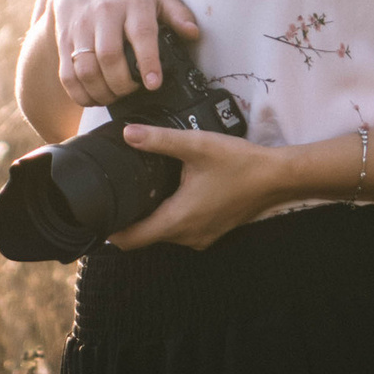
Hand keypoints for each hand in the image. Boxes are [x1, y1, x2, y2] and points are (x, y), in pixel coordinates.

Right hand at [48, 0, 199, 106]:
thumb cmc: (125, 1)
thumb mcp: (154, 0)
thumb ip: (177, 15)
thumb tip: (193, 33)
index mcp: (132, 4)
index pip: (141, 33)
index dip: (148, 61)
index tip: (153, 84)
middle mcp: (104, 14)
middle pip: (109, 56)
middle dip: (122, 84)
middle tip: (131, 92)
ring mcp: (80, 28)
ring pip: (86, 69)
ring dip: (101, 92)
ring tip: (112, 97)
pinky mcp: (63, 42)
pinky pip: (67, 75)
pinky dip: (80, 94)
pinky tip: (93, 98)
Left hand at [109, 125, 291, 251]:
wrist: (277, 177)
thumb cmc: (239, 163)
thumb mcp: (196, 146)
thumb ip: (159, 140)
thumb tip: (128, 133)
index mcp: (178, 220)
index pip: (130, 240)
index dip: (109, 231)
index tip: (96, 216)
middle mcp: (187, 236)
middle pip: (144, 238)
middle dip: (127, 221)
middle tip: (114, 196)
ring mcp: (201, 237)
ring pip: (163, 235)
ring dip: (150, 219)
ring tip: (140, 192)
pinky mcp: (211, 232)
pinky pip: (180, 231)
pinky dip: (170, 218)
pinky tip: (171, 194)